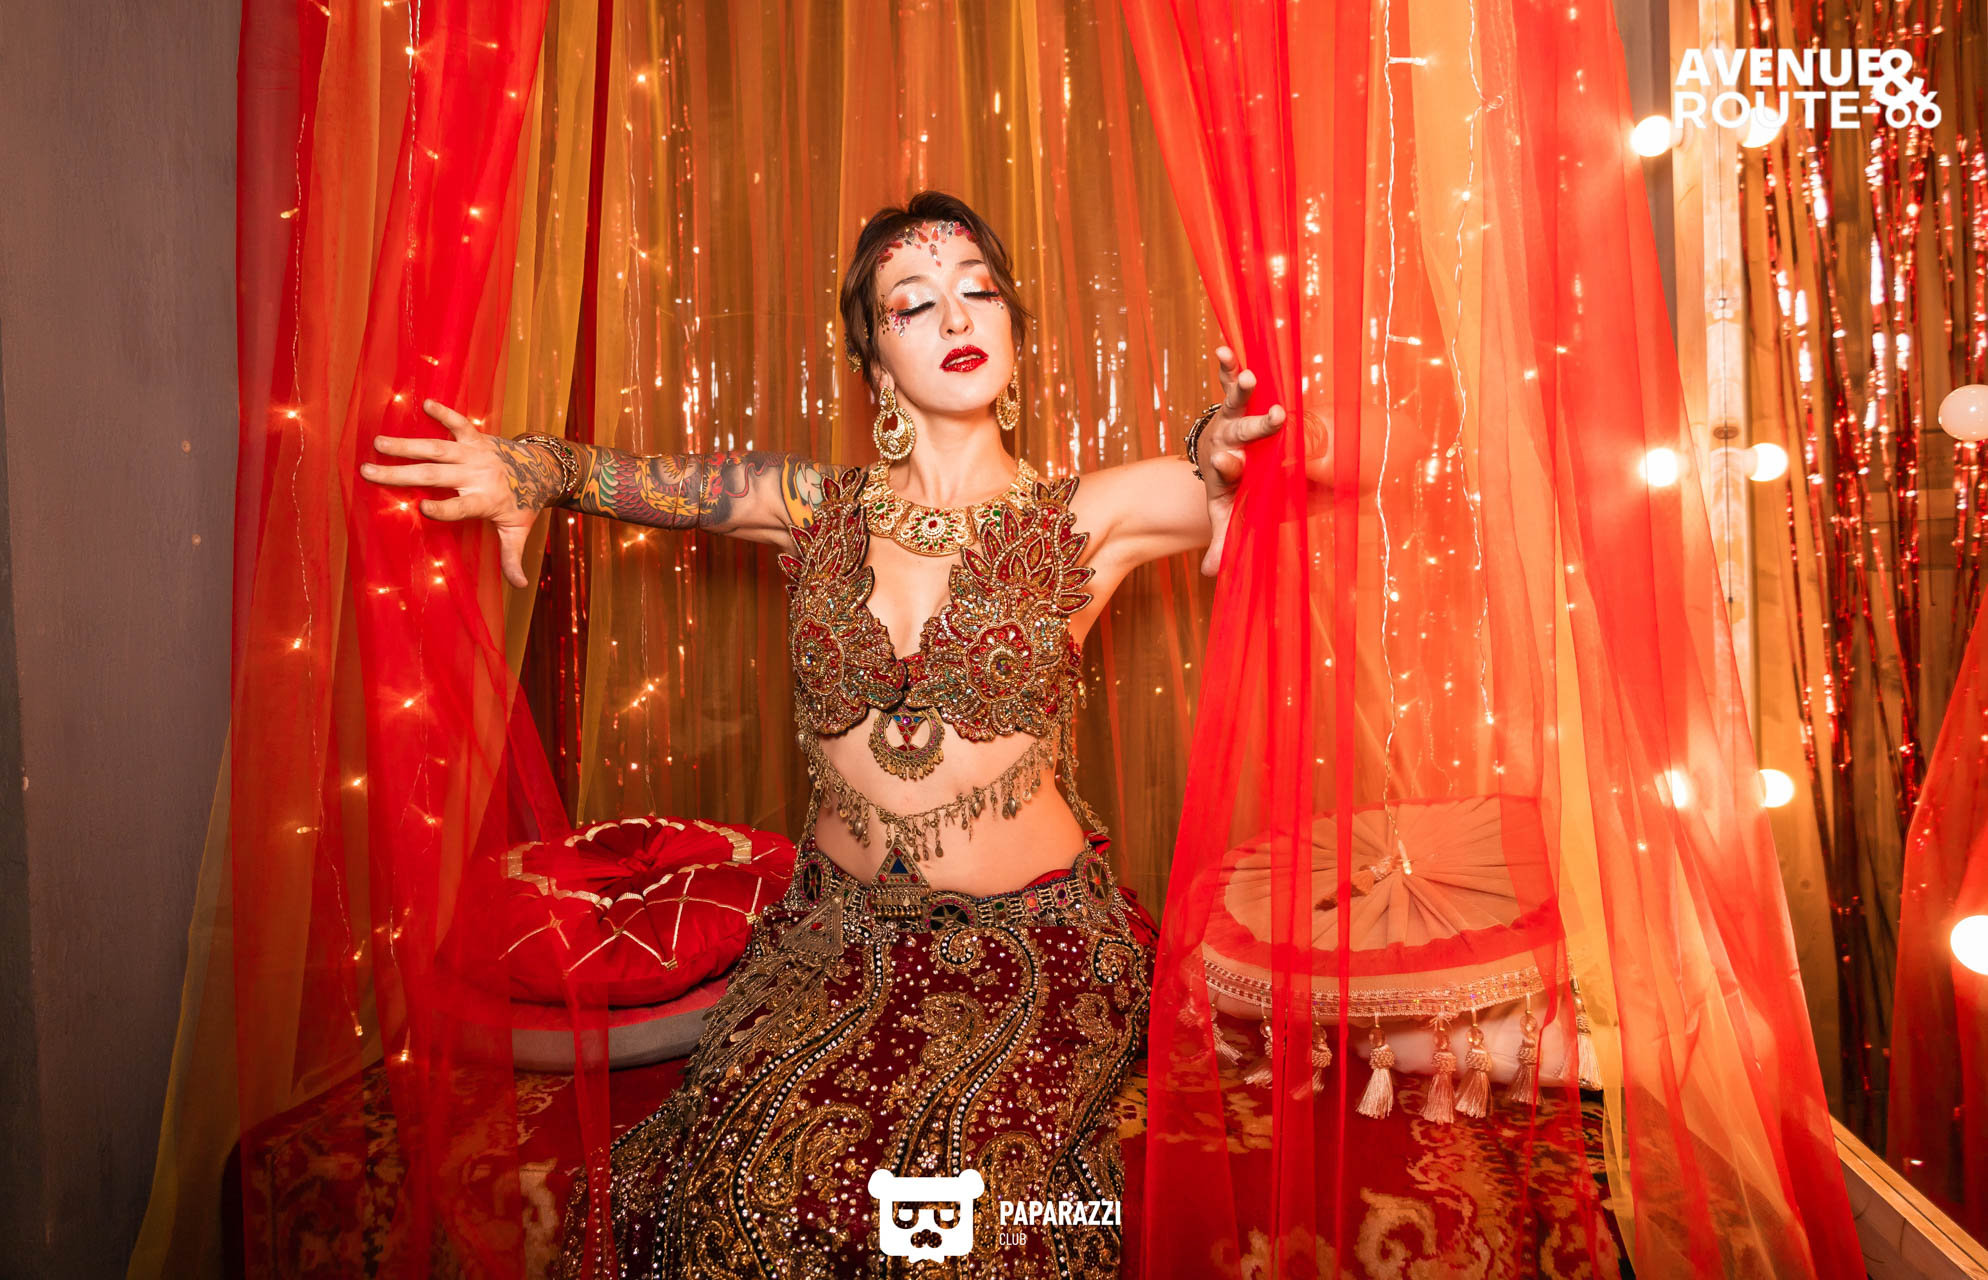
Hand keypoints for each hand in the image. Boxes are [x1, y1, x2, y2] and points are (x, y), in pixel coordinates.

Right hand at [359, 400, 559, 588]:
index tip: (422, 507)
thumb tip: (520, 587)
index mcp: (485, 500)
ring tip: (378, 443)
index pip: (462, 507)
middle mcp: (477, 475)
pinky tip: (424, 404)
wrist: (542, 469)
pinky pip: (459, 423)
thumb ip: (512, 557)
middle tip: (369, 472)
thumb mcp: (519, 531)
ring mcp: (475, 454)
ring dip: (407, 445)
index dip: (444, 509)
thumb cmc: (524, 502)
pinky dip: (444, 413)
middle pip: (436, 475)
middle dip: (401, 473)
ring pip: (437, 447)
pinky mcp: (476, 438)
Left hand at [1198, 346, 1287, 575]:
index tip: (1231, 460)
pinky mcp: (1233, 402)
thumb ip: (1225, 540)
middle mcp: (1228, 444)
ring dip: (1240, 388)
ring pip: (1235, 404)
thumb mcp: (1231, 517)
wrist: (1225, 463)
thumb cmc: (1236, 492)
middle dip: (1254, 426)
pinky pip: (1229, 383)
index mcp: (1229, 474)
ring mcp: (1229, 420)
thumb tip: (1210, 574)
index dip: (1229, 466)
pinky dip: (1227, 367)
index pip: (1229, 472)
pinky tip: (1224, 349)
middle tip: (1276, 417)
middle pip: (1240, 434)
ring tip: (1247, 375)